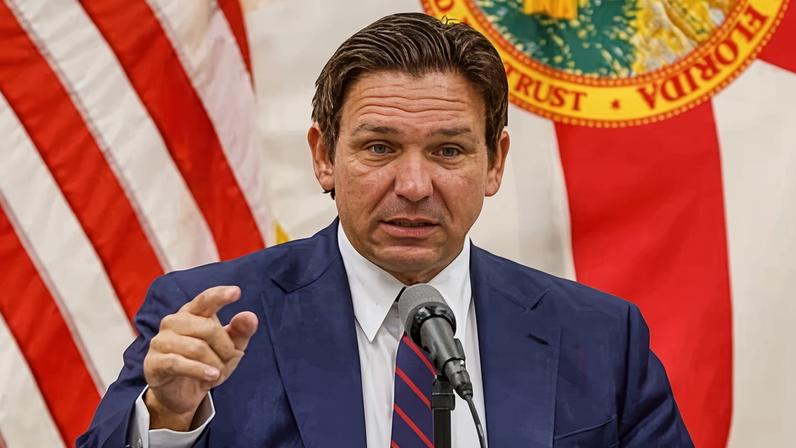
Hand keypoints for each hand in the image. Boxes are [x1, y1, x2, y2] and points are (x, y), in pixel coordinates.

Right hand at [142, 285, 257, 429]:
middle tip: (230, 359)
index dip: (220, 295)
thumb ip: (240, 332)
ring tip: (218, 372)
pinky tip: (212, 375)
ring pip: (196, 348)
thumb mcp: (229, 349)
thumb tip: (250, 316)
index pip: (205, 300)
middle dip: (225, 347)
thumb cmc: (206, 363)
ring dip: (215, 363)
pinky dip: (199, 370)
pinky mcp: (154, 362)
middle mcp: (173, 322)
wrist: (180, 394)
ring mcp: (161, 341)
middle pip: (208, 328)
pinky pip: (179, 363)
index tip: (236, 292)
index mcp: (192, 313)